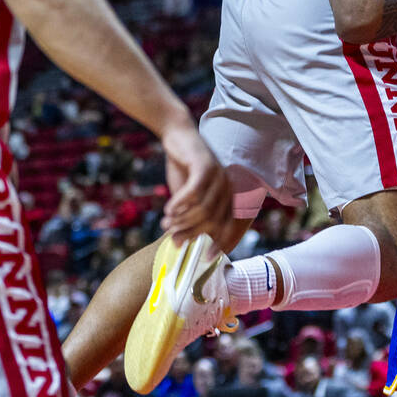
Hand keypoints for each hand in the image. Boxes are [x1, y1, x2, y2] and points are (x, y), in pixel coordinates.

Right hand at [160, 121, 235, 247]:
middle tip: (173, 238)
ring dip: (183, 220)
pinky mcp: (205, 166)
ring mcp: (218, 176)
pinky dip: (180, 204)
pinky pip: (194, 193)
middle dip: (192, 233)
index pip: (230, 226)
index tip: (207, 259)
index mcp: (228, 196)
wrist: (177, 136)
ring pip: (203, 209)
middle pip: (213, 221)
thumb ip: (188, 216)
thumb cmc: (182, 168)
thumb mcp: (187, 197)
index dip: (221, 244)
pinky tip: (168, 210)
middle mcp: (228, 187)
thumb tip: (181, 242)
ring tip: (166, 223)